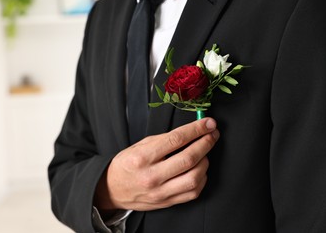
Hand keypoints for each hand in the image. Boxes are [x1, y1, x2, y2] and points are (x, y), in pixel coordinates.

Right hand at [94, 118, 218, 211]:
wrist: (112, 189)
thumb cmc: (127, 164)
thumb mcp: (140, 145)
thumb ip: (165, 139)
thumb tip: (191, 131)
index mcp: (143, 157)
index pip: (176, 140)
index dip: (196, 129)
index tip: (208, 123)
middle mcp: (152, 176)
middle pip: (188, 159)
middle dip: (206, 143)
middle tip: (213, 134)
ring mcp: (160, 192)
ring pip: (194, 178)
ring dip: (205, 161)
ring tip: (204, 152)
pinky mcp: (167, 202)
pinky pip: (193, 192)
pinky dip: (202, 178)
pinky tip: (200, 169)